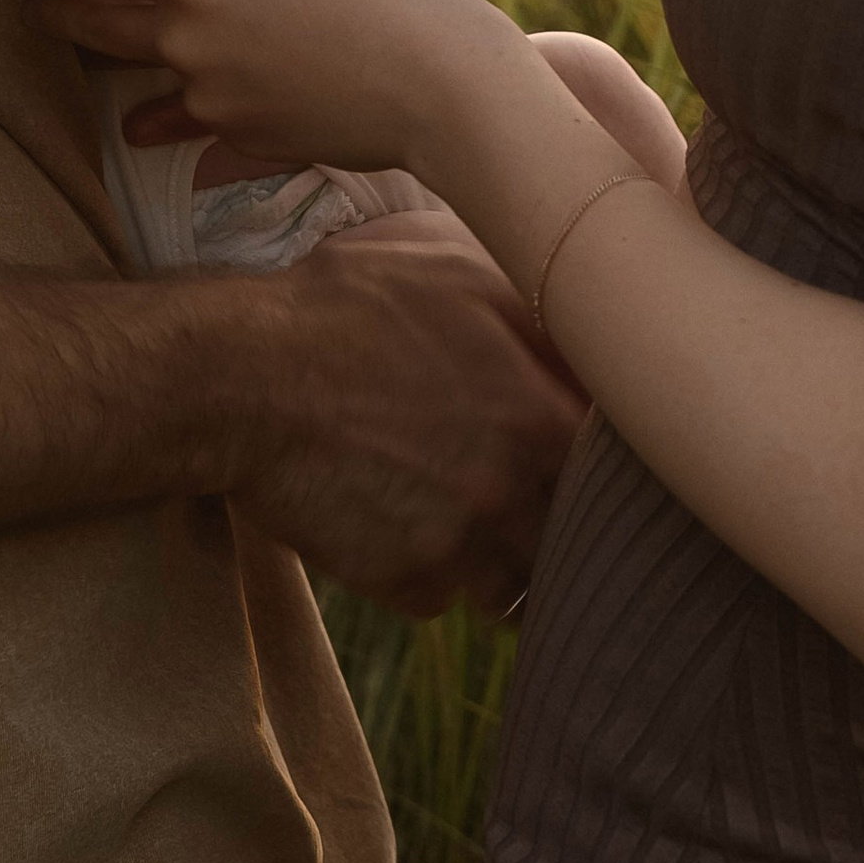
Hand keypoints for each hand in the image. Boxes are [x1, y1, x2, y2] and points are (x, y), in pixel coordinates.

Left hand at [38, 0, 515, 175]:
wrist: (438, 85)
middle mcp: (186, 42)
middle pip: (99, 30)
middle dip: (61, 15)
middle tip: (40, 8)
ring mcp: (213, 100)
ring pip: (145, 84)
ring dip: (112, 76)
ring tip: (91, 72)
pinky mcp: (247, 140)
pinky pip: (194, 128)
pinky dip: (169, 124)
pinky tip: (153, 130)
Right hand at [237, 216, 585, 612]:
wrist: (240, 379)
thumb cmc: (347, 305)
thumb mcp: (454, 267)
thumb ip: (540, 308)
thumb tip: (595, 335)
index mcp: (541, 418)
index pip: (623, 469)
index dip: (611, 457)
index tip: (591, 445)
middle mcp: (513, 495)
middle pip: (577, 533)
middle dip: (558, 509)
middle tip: (524, 475)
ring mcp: (460, 548)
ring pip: (517, 579)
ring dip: (501, 549)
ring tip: (460, 499)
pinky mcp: (404, 584)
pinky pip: (448, 595)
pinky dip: (436, 568)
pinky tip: (401, 514)